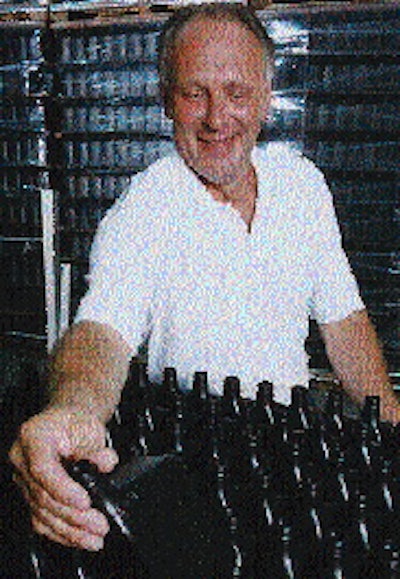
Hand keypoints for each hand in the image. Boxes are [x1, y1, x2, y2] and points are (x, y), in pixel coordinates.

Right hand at [9, 407, 118, 550]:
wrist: (67, 422)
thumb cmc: (76, 422)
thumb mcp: (91, 426)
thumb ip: (97, 448)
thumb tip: (106, 464)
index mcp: (34, 436)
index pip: (42, 468)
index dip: (63, 489)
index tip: (85, 502)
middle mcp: (22, 459)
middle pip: (43, 496)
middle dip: (74, 516)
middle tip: (99, 525)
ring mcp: (23, 479)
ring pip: (42, 513)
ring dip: (70, 531)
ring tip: (94, 538)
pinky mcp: (30, 495)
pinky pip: (42, 519)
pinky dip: (62, 533)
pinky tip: (79, 538)